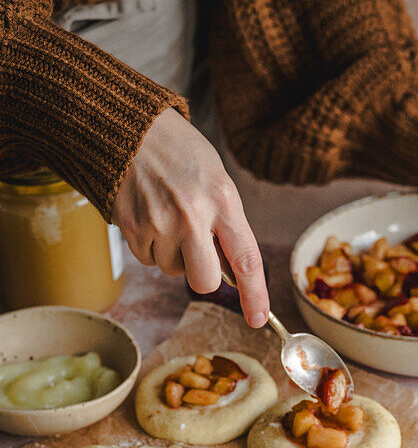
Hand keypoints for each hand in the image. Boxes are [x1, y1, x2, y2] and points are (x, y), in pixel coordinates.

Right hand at [112, 109, 268, 326]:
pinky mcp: (132, 229)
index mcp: (223, 200)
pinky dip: (150, 244)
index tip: (259, 318)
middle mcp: (192, 216)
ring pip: (172, 270)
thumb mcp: (216, 179)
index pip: (246, 259)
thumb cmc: (179, 153)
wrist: (128, 129)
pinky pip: (148, 258)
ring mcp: (159, 224)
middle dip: (203, 276)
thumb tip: (229, 268)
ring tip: (166, 214)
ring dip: (172, 253)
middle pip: (204, 280)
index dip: (255, 294)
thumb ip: (227, 222)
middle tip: (196, 251)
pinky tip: (149, 214)